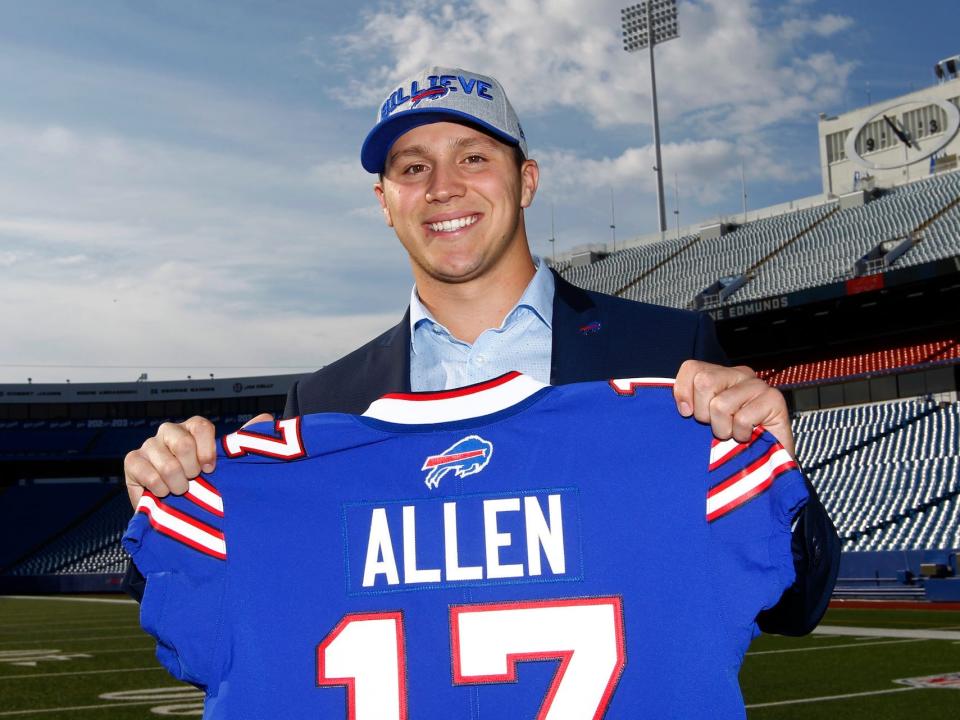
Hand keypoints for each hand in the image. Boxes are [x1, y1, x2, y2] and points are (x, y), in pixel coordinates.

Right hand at [124, 413, 272, 507]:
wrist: (181, 512)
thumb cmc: (206, 485)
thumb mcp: (228, 464)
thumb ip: (244, 441)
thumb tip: (266, 419)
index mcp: (192, 430)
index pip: (199, 426)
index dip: (207, 448)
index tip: (212, 468)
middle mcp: (170, 434)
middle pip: (181, 441)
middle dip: (191, 468)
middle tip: (195, 481)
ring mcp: (150, 447)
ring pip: (164, 460)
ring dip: (176, 482)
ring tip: (182, 490)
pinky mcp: (133, 463)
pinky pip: (143, 469)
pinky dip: (157, 486)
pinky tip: (163, 493)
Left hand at [674, 360, 794, 456]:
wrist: (763, 460)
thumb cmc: (728, 441)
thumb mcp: (702, 419)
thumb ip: (689, 405)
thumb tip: (682, 406)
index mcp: (720, 374)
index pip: (692, 368)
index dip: (683, 393)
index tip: (687, 413)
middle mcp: (740, 374)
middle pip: (704, 381)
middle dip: (703, 413)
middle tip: (716, 425)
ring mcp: (758, 385)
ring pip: (721, 404)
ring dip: (723, 429)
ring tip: (733, 433)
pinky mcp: (774, 400)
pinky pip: (742, 418)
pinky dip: (741, 434)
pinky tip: (749, 435)